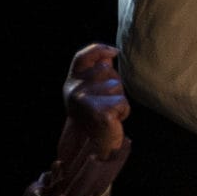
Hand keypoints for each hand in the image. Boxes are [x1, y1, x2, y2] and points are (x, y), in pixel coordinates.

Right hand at [47, 43, 131, 195]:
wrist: (94, 145)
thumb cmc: (97, 116)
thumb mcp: (93, 91)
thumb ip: (99, 72)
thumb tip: (110, 53)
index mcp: (72, 82)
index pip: (82, 57)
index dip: (99, 50)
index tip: (115, 52)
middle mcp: (74, 90)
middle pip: (108, 71)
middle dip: (115, 85)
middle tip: (106, 102)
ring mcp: (85, 101)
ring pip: (118, 87)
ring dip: (120, 100)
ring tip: (109, 112)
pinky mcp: (99, 112)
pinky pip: (123, 102)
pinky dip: (124, 111)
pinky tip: (114, 119)